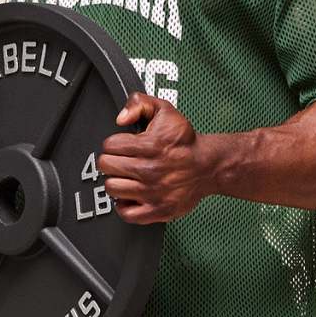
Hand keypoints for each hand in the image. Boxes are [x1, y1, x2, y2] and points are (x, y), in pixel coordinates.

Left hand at [96, 91, 208, 223]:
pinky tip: (131, 195)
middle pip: (107, 166)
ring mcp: (153, 192)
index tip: (121, 146)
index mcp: (150, 146)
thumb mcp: (165, 110)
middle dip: (111, 160)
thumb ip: (139, 103)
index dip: (113, 143)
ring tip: (126, 177)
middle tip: (121, 161)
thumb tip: (121, 119)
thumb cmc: (186, 142)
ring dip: (116, 181)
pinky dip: (124, 206)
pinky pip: (126, 213)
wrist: (208, 165)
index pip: (110, 145)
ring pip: (112, 188)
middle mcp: (150, 170)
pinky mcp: (158, 210)